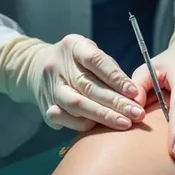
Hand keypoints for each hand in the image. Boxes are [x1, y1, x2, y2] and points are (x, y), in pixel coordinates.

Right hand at [32, 35, 146, 131]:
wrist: (36, 67)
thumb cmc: (75, 61)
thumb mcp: (90, 52)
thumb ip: (109, 69)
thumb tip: (133, 94)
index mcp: (72, 46)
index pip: (95, 61)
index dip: (116, 78)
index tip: (134, 92)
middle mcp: (57, 66)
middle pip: (88, 87)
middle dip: (116, 103)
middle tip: (137, 113)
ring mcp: (49, 88)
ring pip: (77, 106)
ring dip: (104, 117)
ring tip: (125, 123)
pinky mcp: (45, 108)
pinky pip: (68, 120)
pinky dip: (87, 124)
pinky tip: (102, 128)